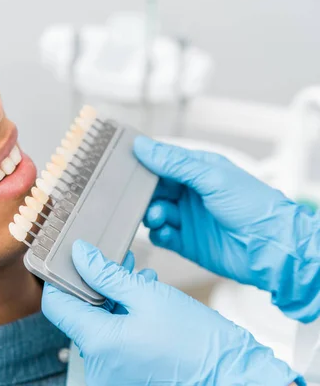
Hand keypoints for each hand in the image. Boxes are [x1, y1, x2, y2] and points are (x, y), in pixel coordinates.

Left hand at [42, 240, 302, 385]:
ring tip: (134, 276)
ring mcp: (109, 372)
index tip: (71, 260)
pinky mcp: (122, 373)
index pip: (56, 306)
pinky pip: (110, 338)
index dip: (60, 278)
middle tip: (114, 262)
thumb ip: (107, 274)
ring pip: (96, 324)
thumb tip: (80, 255)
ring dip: (111, 298)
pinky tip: (140, 297)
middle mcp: (98, 364)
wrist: (228, 373)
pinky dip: (120, 316)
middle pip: (77, 313)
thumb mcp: (148, 295)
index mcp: (98, 343)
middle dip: (94, 284)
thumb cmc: (196, 341)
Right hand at [133, 136, 319, 321]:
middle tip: (136, 195)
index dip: (144, 162)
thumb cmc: (255, 207)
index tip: (124, 162)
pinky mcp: (186, 241)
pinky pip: (161, 235)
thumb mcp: (212, 177)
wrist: (272, 249)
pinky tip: (164, 231)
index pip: (162, 161)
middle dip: (143, 191)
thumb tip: (145, 147)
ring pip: (154, 211)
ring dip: (150, 213)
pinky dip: (157, 233)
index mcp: (198, 171)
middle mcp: (191, 193)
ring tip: (157, 216)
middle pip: (154, 188)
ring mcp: (188, 217)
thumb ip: (175, 163)